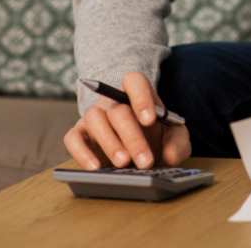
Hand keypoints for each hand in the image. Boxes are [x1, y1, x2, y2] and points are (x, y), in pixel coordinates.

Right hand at [62, 71, 190, 169]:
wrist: (137, 154)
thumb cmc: (157, 140)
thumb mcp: (176, 140)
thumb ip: (178, 144)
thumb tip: (168, 156)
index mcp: (137, 94)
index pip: (135, 81)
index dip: (141, 97)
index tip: (150, 119)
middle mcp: (112, 102)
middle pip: (118, 110)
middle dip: (133, 137)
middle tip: (145, 162)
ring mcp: (93, 116)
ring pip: (95, 120)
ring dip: (110, 143)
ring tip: (124, 164)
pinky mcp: (78, 135)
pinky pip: (72, 139)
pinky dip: (81, 153)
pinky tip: (96, 168)